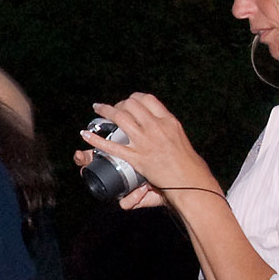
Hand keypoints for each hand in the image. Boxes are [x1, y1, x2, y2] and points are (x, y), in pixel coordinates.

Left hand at [77, 93, 219, 207]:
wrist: (192, 181)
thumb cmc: (189, 164)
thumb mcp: (179, 139)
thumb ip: (166, 132)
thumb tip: (158, 127)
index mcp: (168, 121)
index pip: (147, 99)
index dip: (134, 98)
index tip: (129, 102)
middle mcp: (156, 127)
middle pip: (132, 104)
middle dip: (120, 104)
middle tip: (114, 110)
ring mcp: (146, 142)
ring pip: (121, 118)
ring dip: (106, 111)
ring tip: (98, 110)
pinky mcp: (138, 158)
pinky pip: (112, 146)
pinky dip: (96, 140)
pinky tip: (86, 134)